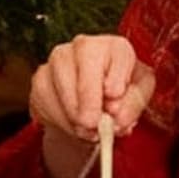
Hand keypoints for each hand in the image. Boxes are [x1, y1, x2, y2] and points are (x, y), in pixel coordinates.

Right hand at [30, 34, 154, 143]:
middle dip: (88, 93)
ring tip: (88, 131)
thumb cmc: (119, 100)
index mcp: (115, 48)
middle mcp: (85, 46)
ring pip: (60, 76)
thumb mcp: (138, 100)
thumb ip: (133, 104)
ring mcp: (59, 59)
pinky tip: (73, 127)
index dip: (116, 73)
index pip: (117, 50)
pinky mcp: (41, 77)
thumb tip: (117, 115)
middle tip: (93, 122)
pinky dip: (59, 117)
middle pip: (85, 57)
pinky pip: (44, 96)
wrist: (92, 113)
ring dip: (73, 111)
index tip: (114, 95)